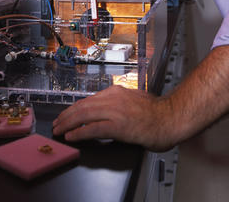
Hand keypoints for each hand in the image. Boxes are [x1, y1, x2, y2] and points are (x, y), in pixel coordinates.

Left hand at [52, 85, 175, 151]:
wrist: (172, 117)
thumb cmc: (157, 112)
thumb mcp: (135, 100)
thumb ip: (120, 103)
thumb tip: (108, 112)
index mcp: (117, 91)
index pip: (90, 99)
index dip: (75, 108)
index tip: (66, 114)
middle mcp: (114, 98)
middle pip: (83, 106)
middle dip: (67, 115)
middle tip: (57, 122)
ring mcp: (116, 111)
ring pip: (84, 115)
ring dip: (68, 123)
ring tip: (59, 129)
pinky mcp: (118, 125)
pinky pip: (93, 129)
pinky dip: (80, 132)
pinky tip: (71, 136)